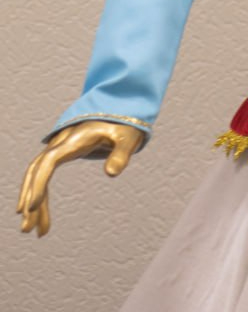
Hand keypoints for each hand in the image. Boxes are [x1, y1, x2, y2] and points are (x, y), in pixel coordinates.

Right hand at [17, 120, 143, 236]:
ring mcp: (60, 147)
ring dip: (34, 202)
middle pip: (37, 170)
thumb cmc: (125, 124)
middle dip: (30, 198)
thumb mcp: (128, 138)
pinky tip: (44, 218)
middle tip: (27, 229)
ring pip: (37, 174)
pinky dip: (43, 196)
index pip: (49, 161)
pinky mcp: (62, 153)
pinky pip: (46, 175)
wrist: (121, 107)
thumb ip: (121, 154)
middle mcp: (62, 142)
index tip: (31, 207)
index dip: (39, 183)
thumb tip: (111, 174)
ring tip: (34, 231)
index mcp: (76, 139)